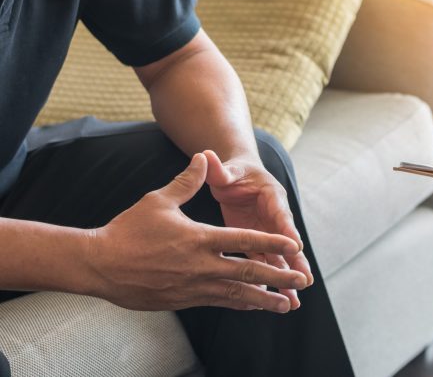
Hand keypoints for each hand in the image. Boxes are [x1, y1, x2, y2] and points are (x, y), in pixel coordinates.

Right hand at [86, 153, 307, 311]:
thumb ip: (187, 181)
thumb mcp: (159, 200)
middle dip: (279, 277)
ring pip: (238, 294)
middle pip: (250, 272)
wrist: (100, 265)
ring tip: (287, 305)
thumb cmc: (128, 230)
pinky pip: (220, 302)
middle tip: (302, 281)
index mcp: (201, 239)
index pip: (246, 241)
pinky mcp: (184, 299)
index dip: (273, 244)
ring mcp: (194, 286)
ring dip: (265, 300)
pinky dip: (240, 304)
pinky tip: (253, 306)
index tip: (295, 247)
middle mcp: (202, 265)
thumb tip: (203, 157)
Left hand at [203, 150, 310, 310]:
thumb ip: (220, 169)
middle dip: (296, 263)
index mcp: (271, 196)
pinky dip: (270, 280)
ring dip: (286, 278)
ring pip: (279, 258)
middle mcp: (275, 216)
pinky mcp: (257, 243)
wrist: (236, 175)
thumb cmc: (233, 171)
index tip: (295, 247)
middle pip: (287, 242)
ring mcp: (267, 232)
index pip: (281, 215)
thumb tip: (206, 156)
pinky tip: (273, 299)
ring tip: (294, 302)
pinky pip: (266, 263)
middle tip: (304, 281)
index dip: (287, 231)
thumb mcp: (228, 170)